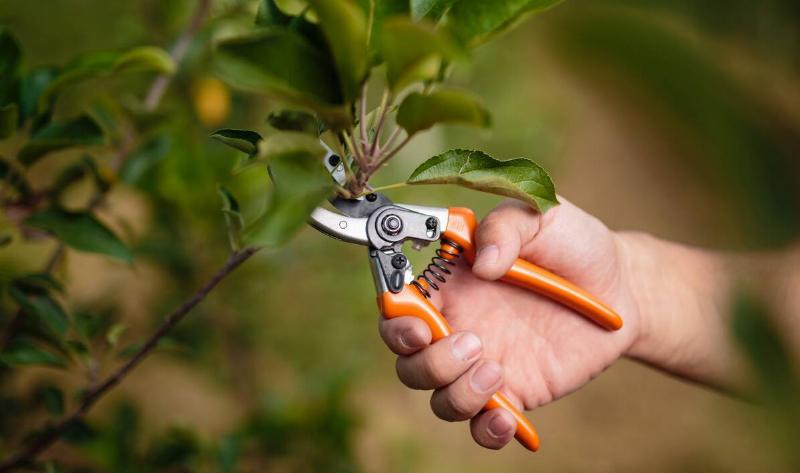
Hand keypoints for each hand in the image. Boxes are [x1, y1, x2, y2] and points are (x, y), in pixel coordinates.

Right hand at [379, 198, 642, 448]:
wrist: (621, 287)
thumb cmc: (573, 245)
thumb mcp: (541, 215)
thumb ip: (506, 227)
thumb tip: (482, 262)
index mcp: (450, 283)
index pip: (398, 305)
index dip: (395, 317)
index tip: (415, 321)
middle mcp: (458, 325)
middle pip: (408, 360)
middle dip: (425, 361)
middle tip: (470, 342)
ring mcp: (482, 363)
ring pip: (439, 398)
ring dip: (457, 391)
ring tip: (497, 369)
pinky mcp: (513, 394)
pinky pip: (482, 427)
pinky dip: (486, 431)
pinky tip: (509, 417)